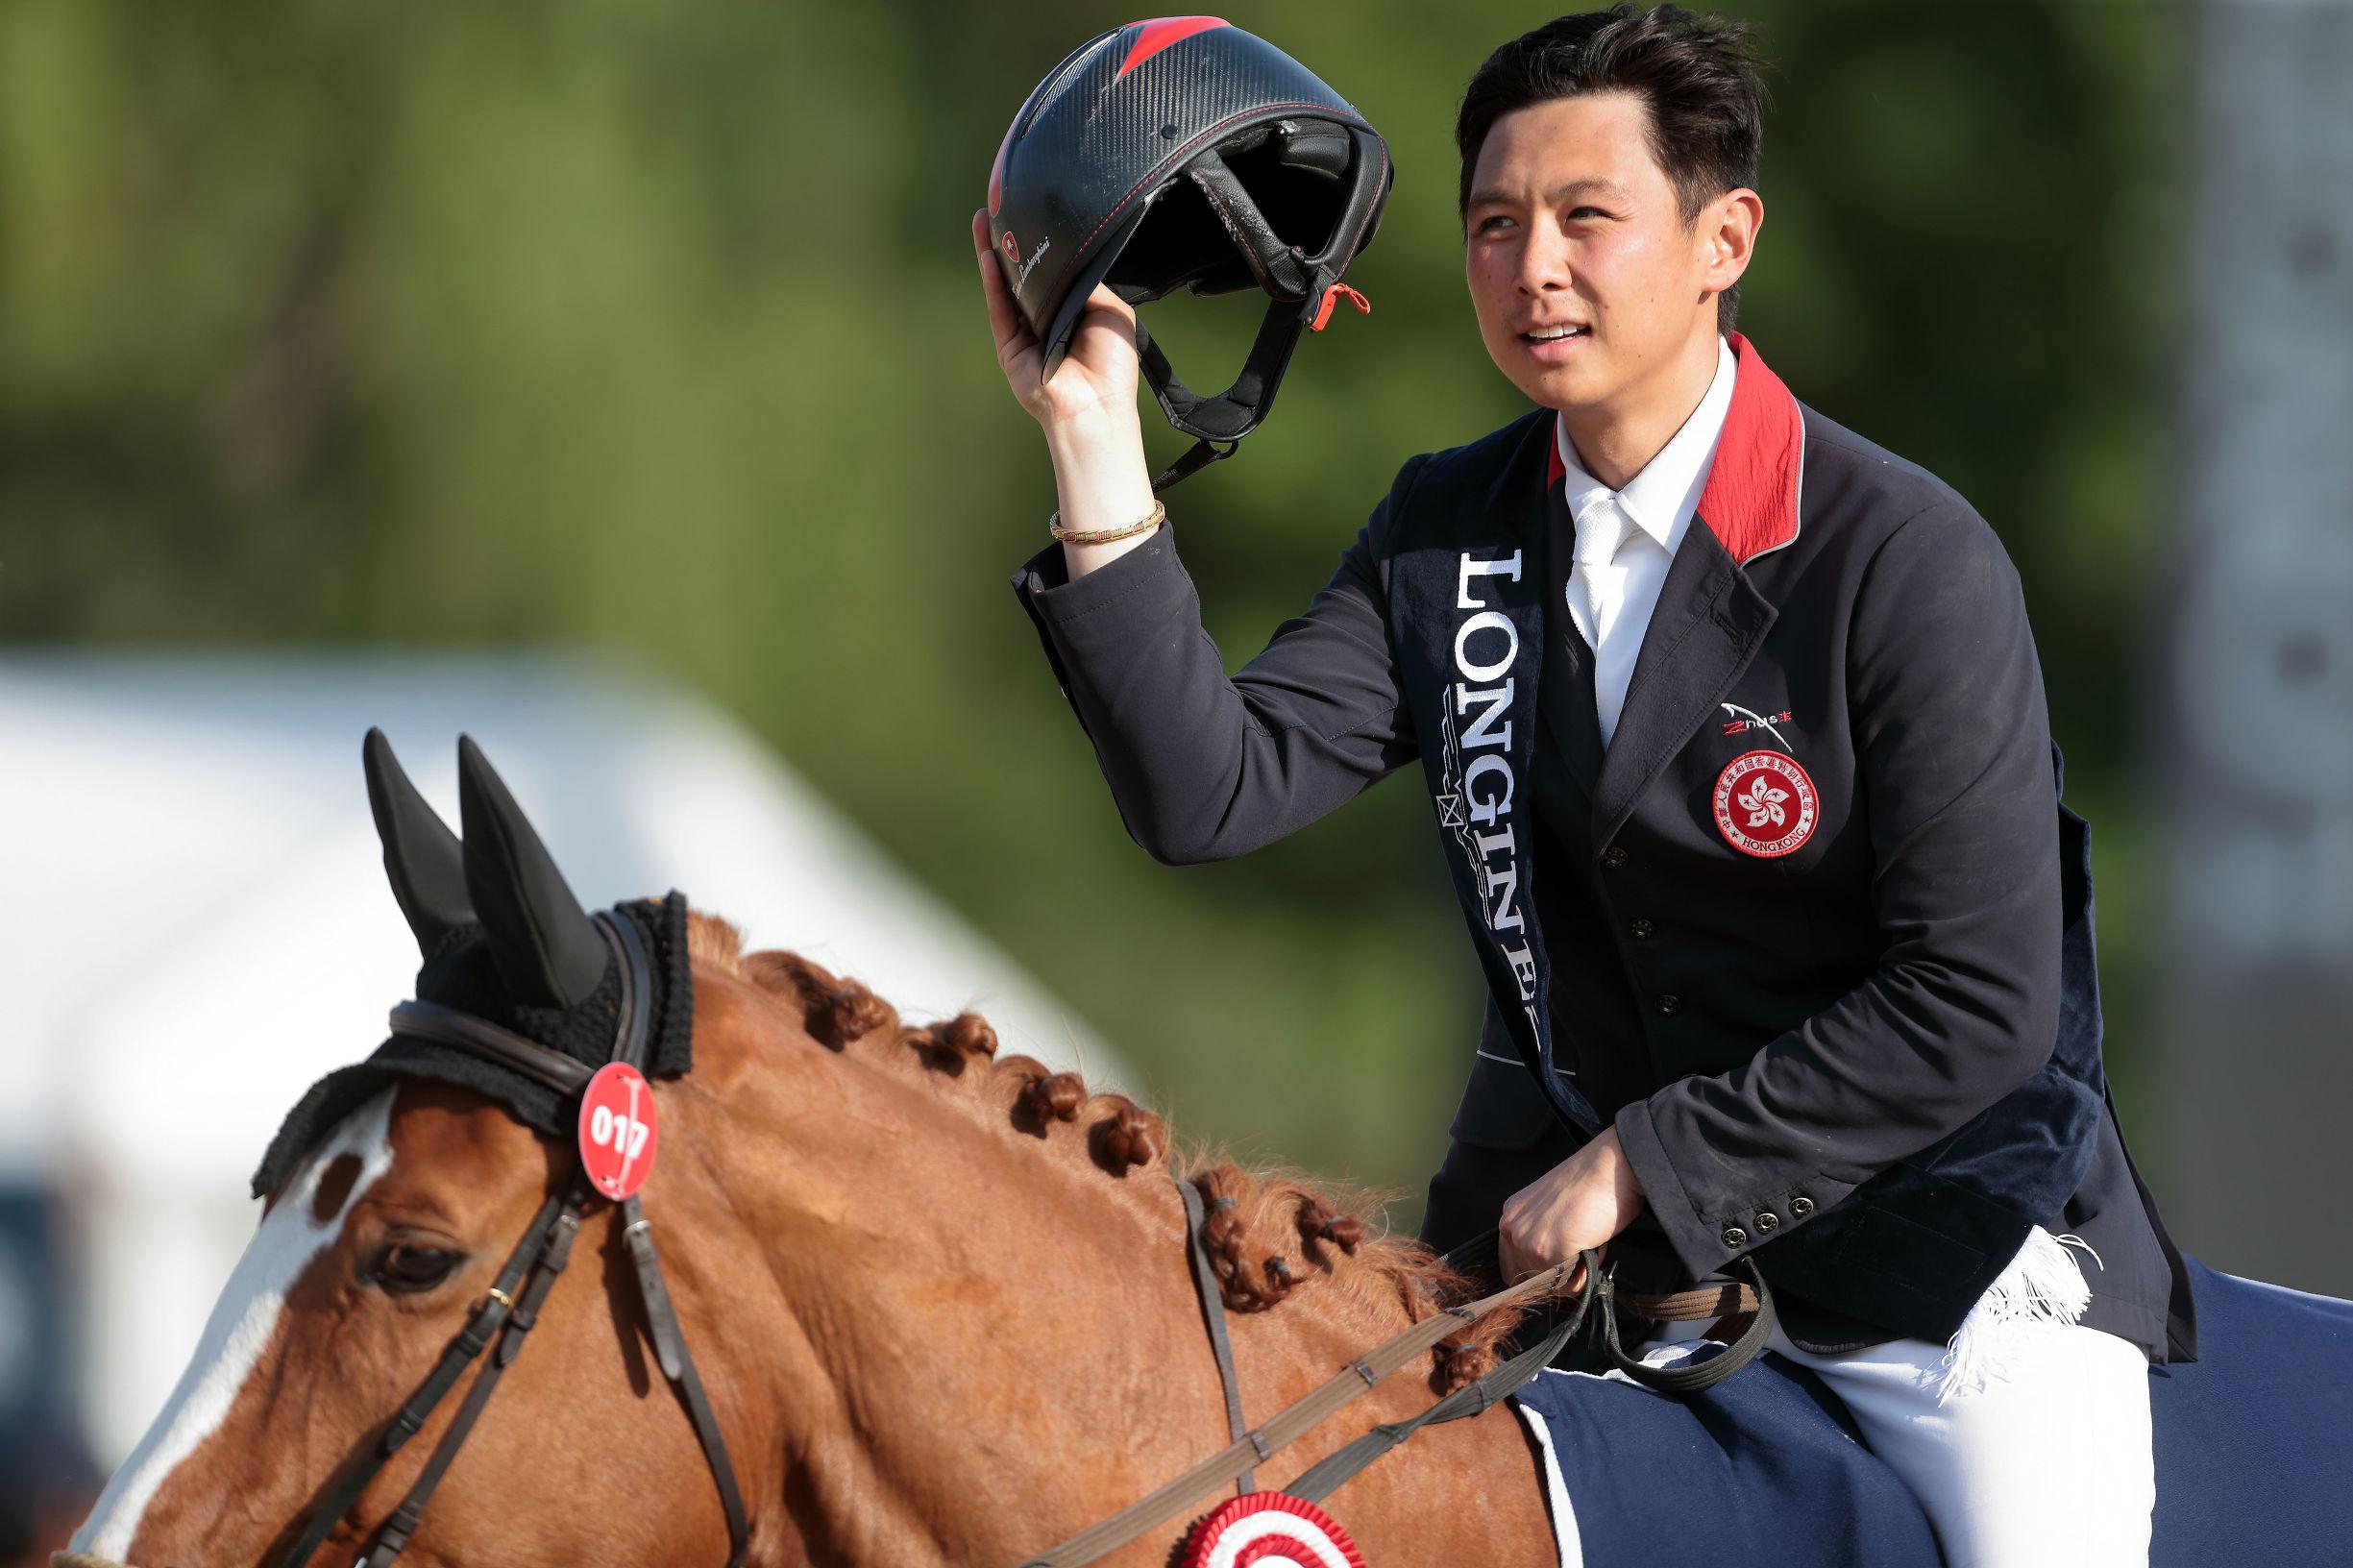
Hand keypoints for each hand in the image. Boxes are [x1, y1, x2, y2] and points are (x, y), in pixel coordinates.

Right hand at [971, 207, 1142, 433]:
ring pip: (1005, 288)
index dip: (1043, 247)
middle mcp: (1047, 322)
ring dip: (993, 253)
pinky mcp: (1010, 348)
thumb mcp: (1111, 311)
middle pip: (1023, 276)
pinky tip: (988, 255)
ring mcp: (1025, 335)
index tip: (1033, 217)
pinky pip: (999, 309)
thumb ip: (1088, 283)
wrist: (1097, 408)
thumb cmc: (1111, 367)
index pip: (1053, 275)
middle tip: (998, 208)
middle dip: (1011, 242)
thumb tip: (1067, 260)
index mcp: (1074, 314)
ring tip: (984, 220)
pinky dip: (992, 281)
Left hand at [1498, 1127, 1646, 1290]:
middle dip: (1558, 1275)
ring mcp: (1526, 1239)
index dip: (1540, 1273)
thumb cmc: (1593, 1184)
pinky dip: (1587, 1272)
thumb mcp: (1555, 1210)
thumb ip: (1544, 1237)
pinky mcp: (1546, 1249)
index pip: (1512, 1267)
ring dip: (1575, 1272)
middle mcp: (1511, 1226)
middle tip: (1579, 1247)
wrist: (1614, 1165)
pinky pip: (1569, 1284)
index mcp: (1512, 1215)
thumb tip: (1552, 1274)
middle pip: (1528, 1281)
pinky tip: (1592, 1241)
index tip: (1562, 1267)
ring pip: (1551, 1284)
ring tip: (1587, 1238)